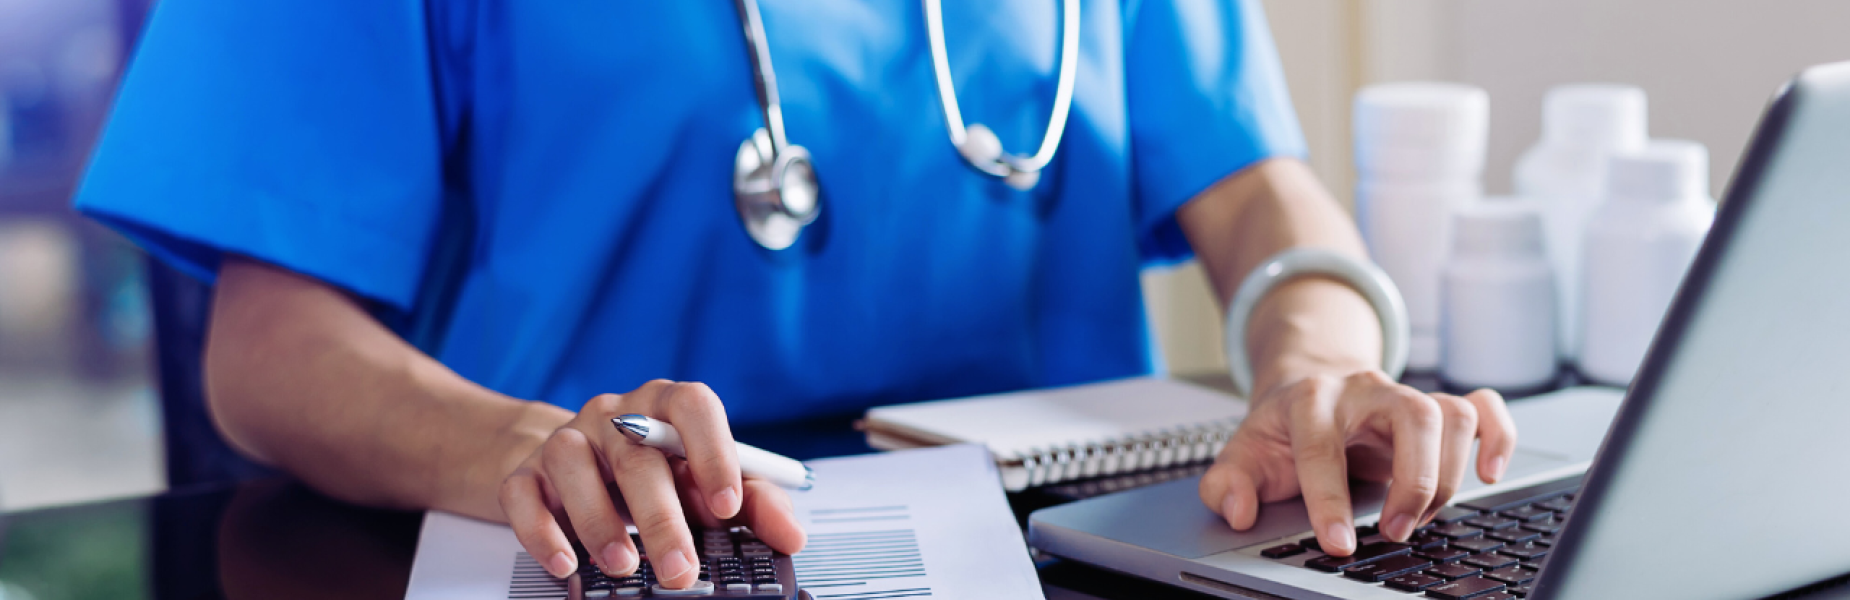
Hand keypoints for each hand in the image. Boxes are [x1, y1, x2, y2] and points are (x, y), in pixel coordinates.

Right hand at [498, 380, 805, 586]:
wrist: (582, 465)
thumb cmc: (658, 472)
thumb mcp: (710, 483)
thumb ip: (757, 504)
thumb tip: (792, 535)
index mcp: (667, 406)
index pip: (692, 406)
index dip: (713, 453)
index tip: (728, 507)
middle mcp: (615, 415)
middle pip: (637, 453)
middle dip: (661, 517)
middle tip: (680, 569)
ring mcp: (567, 439)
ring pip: (574, 464)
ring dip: (600, 522)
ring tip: (623, 565)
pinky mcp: (526, 473)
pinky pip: (524, 494)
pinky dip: (542, 530)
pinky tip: (567, 561)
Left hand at [1199, 371, 1515, 555]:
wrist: (1308, 390)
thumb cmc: (1281, 431)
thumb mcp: (1242, 454)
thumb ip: (1226, 484)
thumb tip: (1237, 510)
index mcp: (1310, 400)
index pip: (1323, 446)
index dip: (1330, 499)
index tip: (1339, 542)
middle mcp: (1365, 390)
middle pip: (1413, 417)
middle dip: (1412, 481)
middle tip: (1395, 531)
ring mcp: (1405, 394)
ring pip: (1450, 415)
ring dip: (1447, 473)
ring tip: (1419, 516)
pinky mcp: (1436, 407)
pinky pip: (1485, 407)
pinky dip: (1498, 437)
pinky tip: (1488, 473)